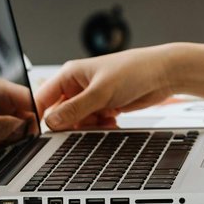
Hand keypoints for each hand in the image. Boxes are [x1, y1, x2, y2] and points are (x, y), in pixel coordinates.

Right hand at [35, 45, 183, 129]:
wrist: (164, 75)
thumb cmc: (135, 70)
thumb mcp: (101, 91)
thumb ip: (76, 108)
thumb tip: (51, 122)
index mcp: (70, 74)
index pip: (43, 98)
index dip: (39, 115)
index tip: (41, 133)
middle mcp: (78, 86)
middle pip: (60, 114)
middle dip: (71, 124)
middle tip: (84, 126)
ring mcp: (92, 98)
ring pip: (77, 122)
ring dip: (88, 127)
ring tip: (104, 121)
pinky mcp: (104, 107)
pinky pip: (93, 124)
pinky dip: (101, 127)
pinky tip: (112, 122)